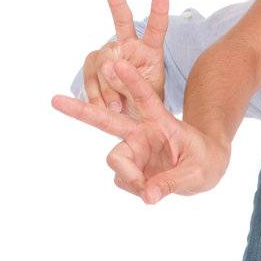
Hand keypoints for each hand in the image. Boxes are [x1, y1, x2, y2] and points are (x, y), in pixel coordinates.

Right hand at [52, 57, 230, 200]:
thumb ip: (171, 183)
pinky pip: (124, 180)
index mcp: (161, 121)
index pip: (145, 98)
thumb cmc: (206, 161)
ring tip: (152, 188)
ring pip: (116, 161)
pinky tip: (151, 188)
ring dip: (130, 177)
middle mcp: (142, 132)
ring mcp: (134, 149)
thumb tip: (146, 196)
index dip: (131, 82)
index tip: (117, 63)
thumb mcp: (198, 173)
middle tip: (54, 100)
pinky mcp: (132, 165)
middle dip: (80, 110)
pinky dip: (135, 188)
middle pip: (106, 120)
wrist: (205, 169)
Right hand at [80, 0, 167, 114]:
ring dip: (109, 88)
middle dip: (116, 0)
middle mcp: (129, 46)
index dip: (159, 10)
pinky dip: (96, 95)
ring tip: (118, 107)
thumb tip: (108, 64)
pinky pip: (90, 77)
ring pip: (103, 63)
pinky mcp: (94, 66)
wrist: (131, 118)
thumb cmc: (145, 103)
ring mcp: (109, 54)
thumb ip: (129, 82)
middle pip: (122, 20)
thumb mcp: (146, 96)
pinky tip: (103, 106)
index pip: (157, 29)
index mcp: (150, 51)